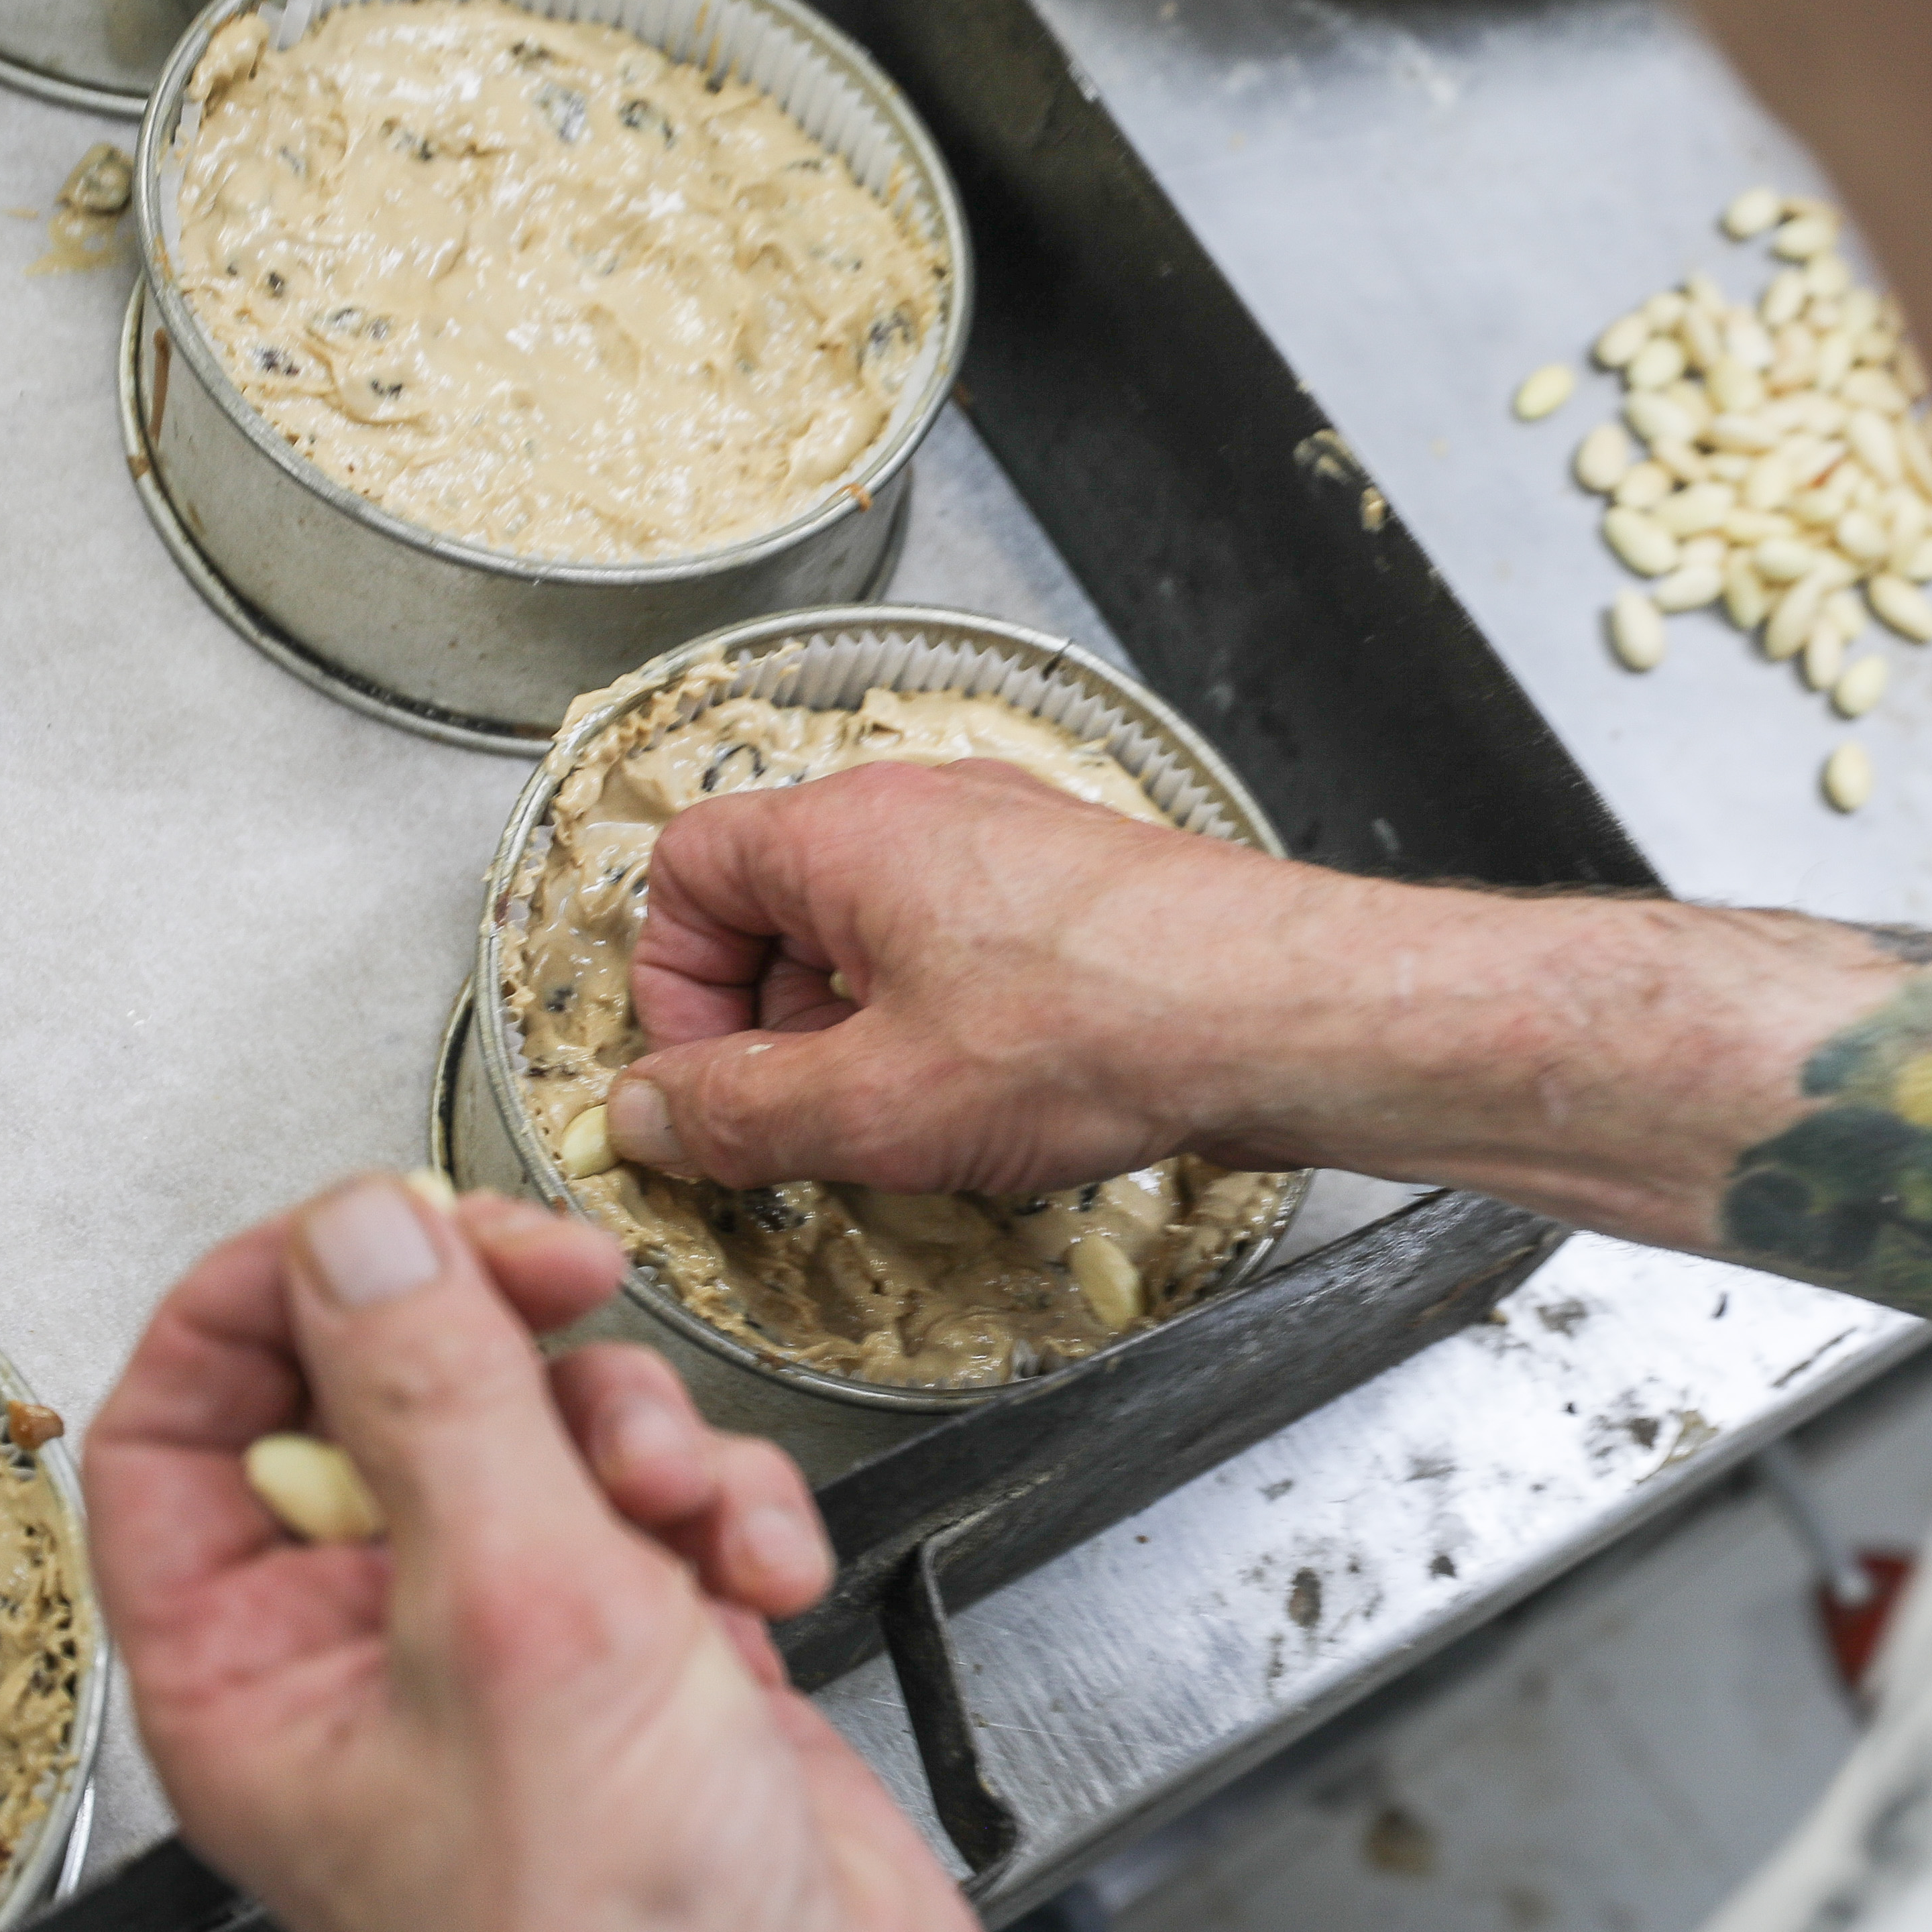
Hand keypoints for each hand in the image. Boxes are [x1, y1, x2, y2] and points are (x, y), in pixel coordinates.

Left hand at [89, 1177, 1082, 1931]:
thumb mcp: (509, 1606)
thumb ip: (433, 1391)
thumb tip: (353, 1232)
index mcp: (248, 1665)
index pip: (181, 1418)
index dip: (270, 1298)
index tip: (387, 1225)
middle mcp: (364, 1651)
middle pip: (385, 1394)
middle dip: (500, 1341)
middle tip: (570, 1285)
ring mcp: (511, 1655)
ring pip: (546, 1434)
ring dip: (641, 1438)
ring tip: (685, 1511)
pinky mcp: (647, 1661)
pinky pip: (667, 1509)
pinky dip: (730, 1517)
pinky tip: (764, 1585)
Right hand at [610, 756, 1313, 1190]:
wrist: (1284, 1013)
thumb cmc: (1107, 1021)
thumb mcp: (878, 1103)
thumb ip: (740, 1113)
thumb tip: (647, 1116)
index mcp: (848, 830)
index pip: (689, 869)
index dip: (673, 982)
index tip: (702, 1078)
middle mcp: (926, 813)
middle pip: (778, 904)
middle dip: (768, 1022)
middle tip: (801, 1118)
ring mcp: (1006, 848)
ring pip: (872, 935)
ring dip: (857, 1033)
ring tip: (900, 1117)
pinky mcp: (1072, 899)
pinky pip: (958, 952)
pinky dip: (941, 1026)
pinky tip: (987, 1099)